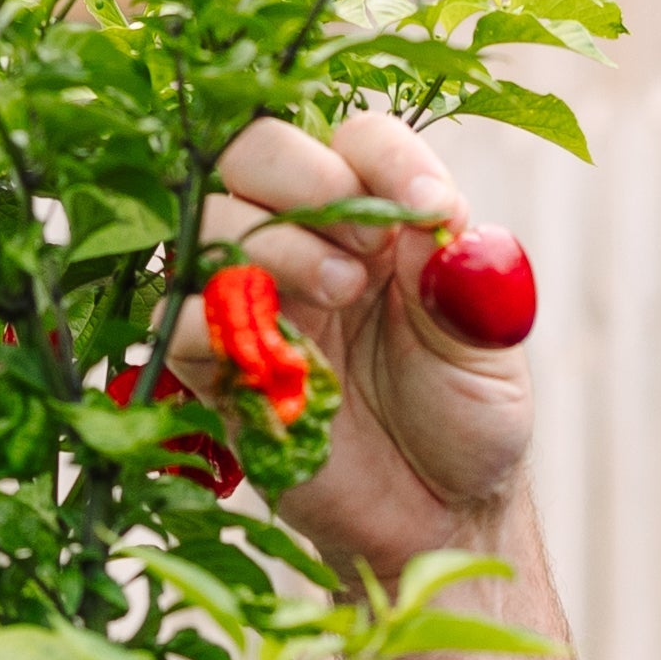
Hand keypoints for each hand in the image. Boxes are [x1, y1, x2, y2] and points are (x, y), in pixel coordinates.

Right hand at [197, 110, 532, 578]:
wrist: (437, 518)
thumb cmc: (465, 421)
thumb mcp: (488, 346)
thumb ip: (462, 278)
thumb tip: (430, 214)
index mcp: (376, 219)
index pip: (358, 141)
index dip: (386, 159)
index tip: (430, 209)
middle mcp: (304, 242)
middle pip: (254, 152)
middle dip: (304, 177)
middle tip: (366, 247)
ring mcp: (251, 300)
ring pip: (205, 221)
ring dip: (271, 241)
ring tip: (343, 292)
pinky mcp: (214, 368)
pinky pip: (173, 322)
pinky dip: (213, 320)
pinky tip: (280, 353)